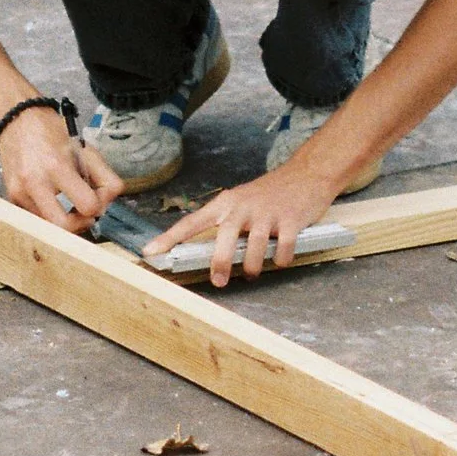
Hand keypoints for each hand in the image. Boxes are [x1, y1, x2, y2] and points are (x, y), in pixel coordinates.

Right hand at [0, 104, 120, 233]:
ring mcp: (19, 193)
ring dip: (64, 220)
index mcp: (57, 166)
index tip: (97, 198)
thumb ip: (105, 177)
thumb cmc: (52, 134)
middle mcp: (35, 182)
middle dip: (80, 224)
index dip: (98, 205)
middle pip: (64, 227)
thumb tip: (105, 205)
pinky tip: (51, 200)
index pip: (88, 205)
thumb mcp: (86, 150)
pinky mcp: (11, 199)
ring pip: (49, 227)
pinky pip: (36, 220)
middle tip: (84, 212)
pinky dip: (48, 215)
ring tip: (68, 203)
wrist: (16, 122)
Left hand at [148, 152, 340, 288]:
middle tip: (219, 281)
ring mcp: (267, 213)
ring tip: (252, 273)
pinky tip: (279, 259)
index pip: (191, 222)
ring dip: (253, 267)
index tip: (150, 252)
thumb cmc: (269, 194)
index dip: (169, 238)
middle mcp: (243, 207)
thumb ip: (226, 224)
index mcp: (225, 204)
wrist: (306, 174)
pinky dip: (280, 261)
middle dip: (220, 263)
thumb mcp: (241, 202)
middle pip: (224, 238)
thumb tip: (213, 256)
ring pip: (255, 248)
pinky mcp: (290, 220)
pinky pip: (283, 250)